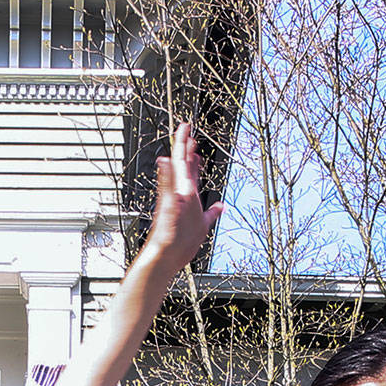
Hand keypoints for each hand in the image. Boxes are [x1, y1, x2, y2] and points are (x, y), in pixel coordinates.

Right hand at [138, 121, 225, 276]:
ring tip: (182, 134)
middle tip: (187, 127)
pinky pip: (167, 188)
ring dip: (179, 152)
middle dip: (186, 146)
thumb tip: (221, 205)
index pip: (192, 171)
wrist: (164, 258)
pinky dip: (167, 175)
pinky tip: (166, 162)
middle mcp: (181, 196)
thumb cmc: (180, 245)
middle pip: (184, 166)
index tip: (195, 142)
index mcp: (189, 198)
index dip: (194, 156)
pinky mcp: (167, 207)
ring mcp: (173, 200)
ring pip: (177, 171)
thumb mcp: (203, 226)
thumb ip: (212, 213)